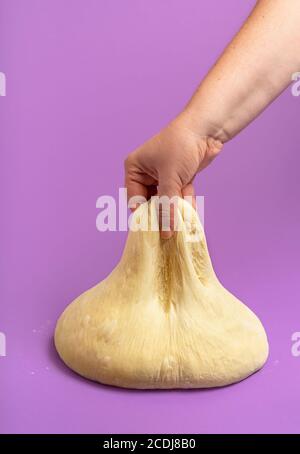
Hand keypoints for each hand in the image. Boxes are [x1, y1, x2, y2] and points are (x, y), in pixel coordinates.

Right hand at [125, 114, 222, 237]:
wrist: (206, 130)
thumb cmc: (181, 146)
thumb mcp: (170, 177)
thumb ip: (167, 205)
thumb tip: (166, 232)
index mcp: (135, 169)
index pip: (135, 200)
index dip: (144, 216)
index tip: (154, 231)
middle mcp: (146, 174)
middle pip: (151, 203)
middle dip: (162, 214)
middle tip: (169, 231)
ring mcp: (163, 177)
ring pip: (167, 201)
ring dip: (176, 210)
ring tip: (182, 223)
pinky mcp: (178, 178)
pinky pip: (179, 196)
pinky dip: (185, 203)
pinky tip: (191, 211)